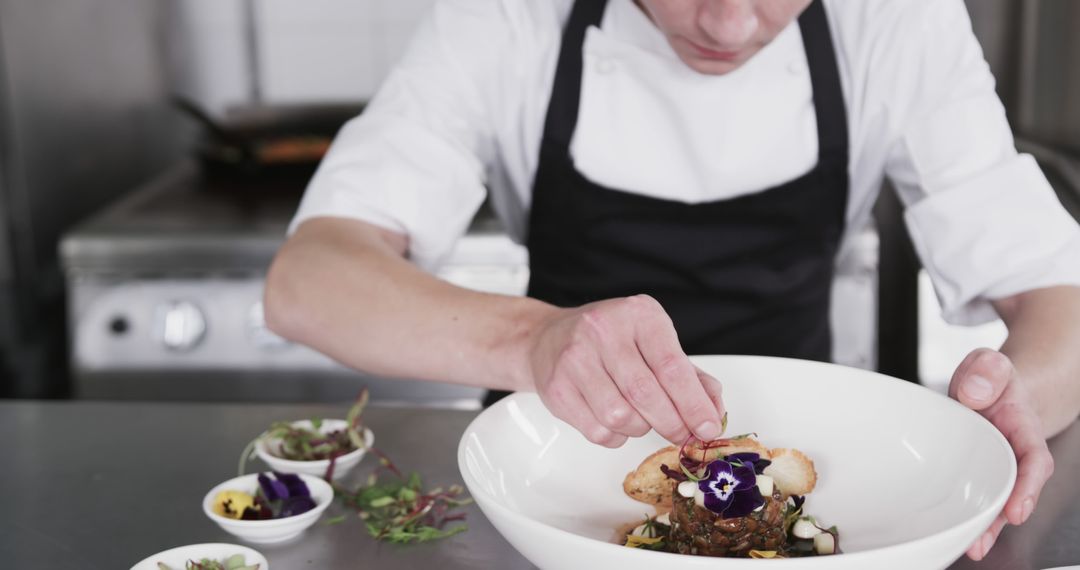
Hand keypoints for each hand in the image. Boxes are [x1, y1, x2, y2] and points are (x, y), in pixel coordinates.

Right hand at [527, 294, 725, 447]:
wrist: (548, 338)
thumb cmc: (611, 343)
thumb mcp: (654, 344)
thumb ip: (691, 377)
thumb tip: (713, 414)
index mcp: (638, 314)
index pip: (672, 366)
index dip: (693, 404)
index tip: (707, 428)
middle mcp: (603, 330)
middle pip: (645, 394)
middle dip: (672, 424)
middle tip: (683, 436)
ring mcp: (575, 358)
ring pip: (621, 417)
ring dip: (640, 428)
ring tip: (640, 417)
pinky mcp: (557, 388)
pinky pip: (598, 431)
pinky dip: (616, 436)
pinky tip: (615, 420)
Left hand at [948, 348, 1054, 559]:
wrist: (991, 389)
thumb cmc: (990, 382)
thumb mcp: (989, 365)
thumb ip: (986, 371)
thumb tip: (974, 392)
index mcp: (1022, 428)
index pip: (1033, 459)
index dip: (1027, 486)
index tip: (1017, 508)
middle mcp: (1012, 454)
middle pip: (1014, 489)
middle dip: (1002, 516)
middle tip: (983, 537)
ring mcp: (995, 468)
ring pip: (996, 501)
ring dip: (986, 526)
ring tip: (972, 546)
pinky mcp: (977, 475)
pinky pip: (977, 498)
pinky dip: (971, 518)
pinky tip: (959, 537)